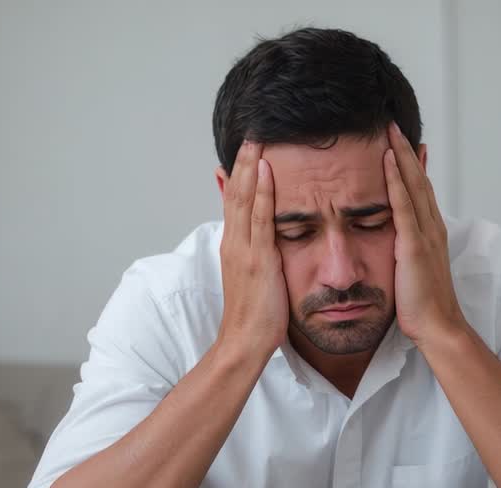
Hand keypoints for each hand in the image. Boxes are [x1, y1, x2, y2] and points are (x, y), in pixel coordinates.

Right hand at [217, 141, 288, 358]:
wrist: (244, 343)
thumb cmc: (256, 317)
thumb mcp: (255, 279)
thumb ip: (257, 254)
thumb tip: (264, 238)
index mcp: (235, 247)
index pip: (236, 201)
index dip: (241, 174)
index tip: (249, 148)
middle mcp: (235, 243)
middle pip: (237, 193)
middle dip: (244, 162)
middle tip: (251, 132)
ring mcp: (243, 249)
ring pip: (245, 199)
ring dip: (250, 167)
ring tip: (256, 139)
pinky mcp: (256, 259)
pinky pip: (260, 218)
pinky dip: (262, 192)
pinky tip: (266, 171)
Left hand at [383, 122, 467, 348]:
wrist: (438, 326)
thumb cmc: (423, 306)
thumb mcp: (414, 270)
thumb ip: (407, 251)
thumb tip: (397, 242)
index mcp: (431, 233)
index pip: (421, 190)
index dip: (412, 165)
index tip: (405, 142)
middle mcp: (431, 227)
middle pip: (418, 179)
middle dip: (406, 150)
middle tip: (394, 124)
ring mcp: (425, 234)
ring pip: (413, 184)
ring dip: (401, 154)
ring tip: (390, 129)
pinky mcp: (414, 244)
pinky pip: (403, 204)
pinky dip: (396, 179)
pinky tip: (387, 159)